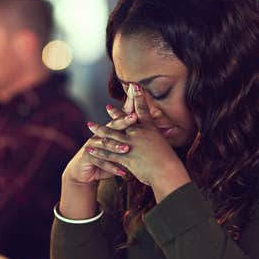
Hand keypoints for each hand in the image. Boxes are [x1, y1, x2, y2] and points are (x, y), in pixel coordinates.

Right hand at [62, 105, 137, 185]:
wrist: (84, 172)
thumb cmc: (106, 160)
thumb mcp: (119, 150)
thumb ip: (134, 142)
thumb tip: (155, 133)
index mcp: (109, 131)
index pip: (120, 118)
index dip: (128, 111)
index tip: (140, 103)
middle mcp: (100, 135)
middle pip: (113, 126)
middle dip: (123, 122)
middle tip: (134, 116)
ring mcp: (92, 145)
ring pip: (106, 144)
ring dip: (116, 146)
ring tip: (127, 148)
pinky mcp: (87, 156)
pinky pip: (101, 162)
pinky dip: (112, 168)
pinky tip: (122, 172)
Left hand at [85, 86, 190, 200]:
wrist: (167, 172)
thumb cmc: (169, 160)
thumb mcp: (164, 143)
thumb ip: (160, 135)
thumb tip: (165, 130)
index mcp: (149, 128)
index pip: (142, 110)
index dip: (138, 98)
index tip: (134, 86)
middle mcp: (138, 133)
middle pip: (123, 120)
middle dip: (114, 113)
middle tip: (107, 106)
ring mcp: (130, 144)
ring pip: (110, 135)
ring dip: (99, 129)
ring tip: (90, 124)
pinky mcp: (125, 157)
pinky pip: (108, 153)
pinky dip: (98, 151)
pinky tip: (88, 148)